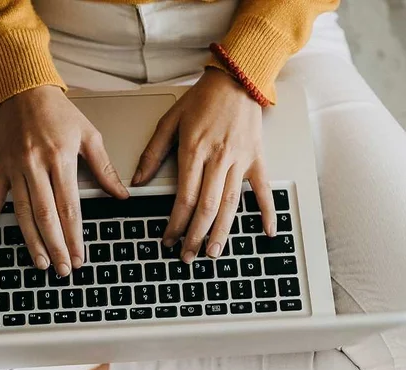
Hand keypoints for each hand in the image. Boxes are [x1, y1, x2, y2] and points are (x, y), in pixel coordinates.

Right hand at [0, 85, 128, 274]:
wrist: (24, 87)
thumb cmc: (57, 110)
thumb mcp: (89, 135)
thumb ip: (104, 168)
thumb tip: (121, 195)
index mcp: (60, 159)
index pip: (69, 207)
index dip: (74, 236)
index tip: (79, 256)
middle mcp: (36, 166)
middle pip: (46, 216)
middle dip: (56, 246)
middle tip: (62, 269)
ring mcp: (15, 169)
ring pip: (23, 212)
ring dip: (31, 241)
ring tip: (40, 262)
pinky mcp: (0, 168)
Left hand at [132, 68, 275, 263]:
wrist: (236, 77)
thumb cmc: (202, 98)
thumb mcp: (169, 121)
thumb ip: (153, 153)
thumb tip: (138, 181)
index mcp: (194, 150)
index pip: (184, 197)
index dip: (175, 223)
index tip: (169, 239)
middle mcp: (218, 158)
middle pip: (207, 207)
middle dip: (195, 235)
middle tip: (187, 255)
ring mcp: (240, 160)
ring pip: (231, 204)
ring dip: (222, 232)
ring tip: (213, 252)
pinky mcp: (257, 158)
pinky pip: (263, 189)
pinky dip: (267, 211)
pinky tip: (266, 232)